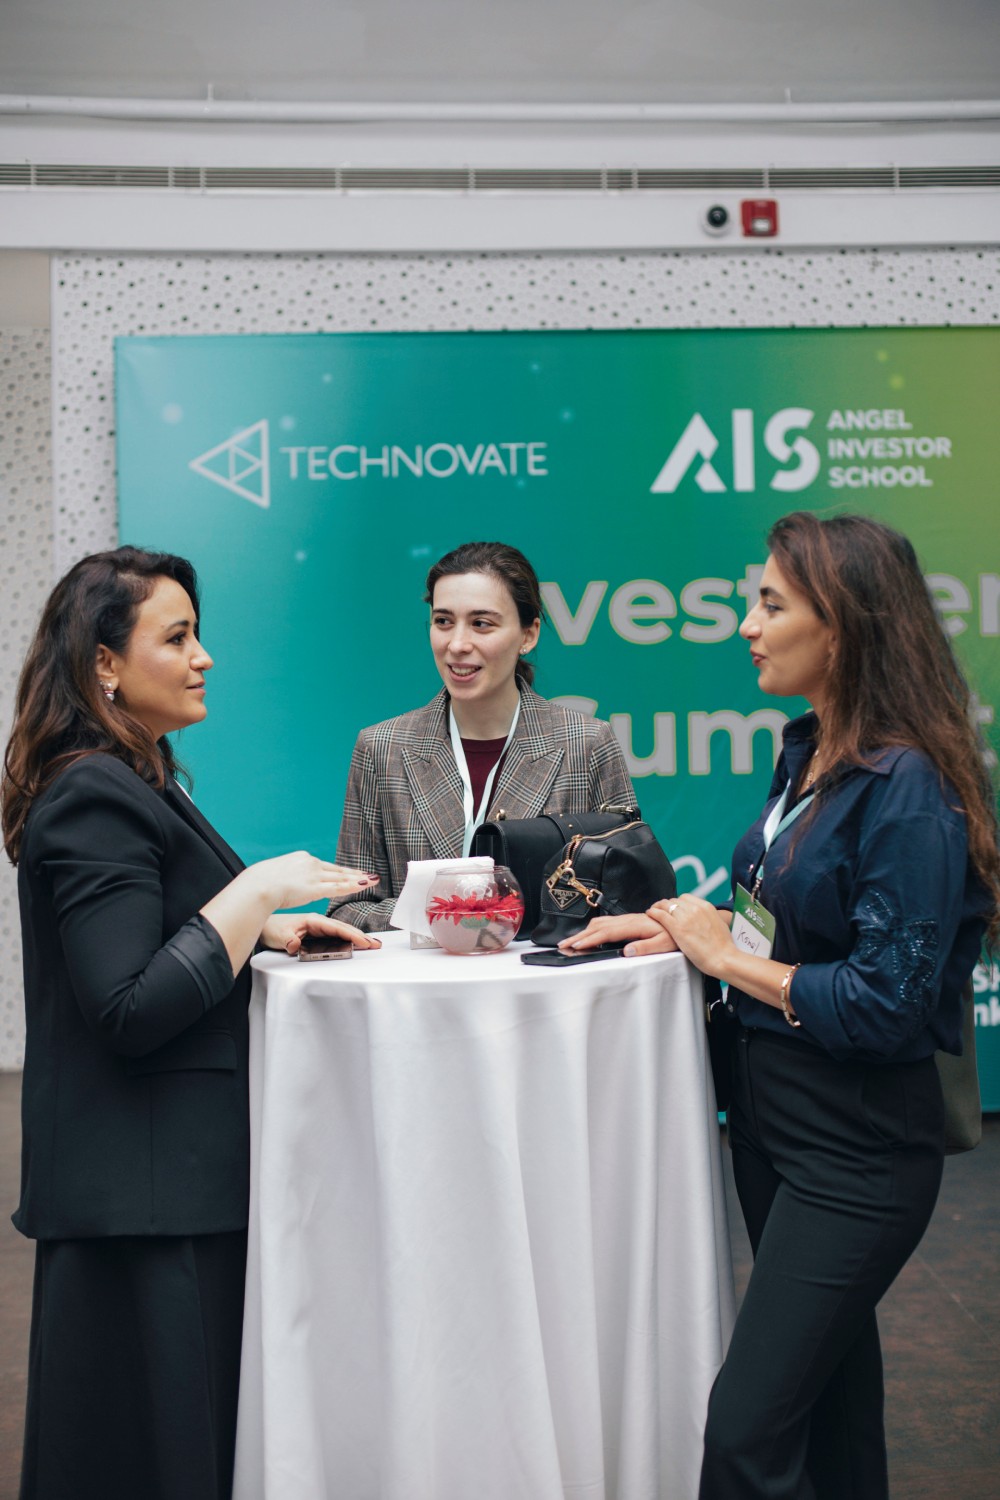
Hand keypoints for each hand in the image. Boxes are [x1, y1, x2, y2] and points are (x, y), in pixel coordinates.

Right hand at [245, 852, 376, 911]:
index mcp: (301, 859)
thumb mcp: (276, 873)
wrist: (259, 884)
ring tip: (372, 880)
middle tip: (369, 874)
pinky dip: (352, 887)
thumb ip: (287, 877)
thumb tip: (286, 883)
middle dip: (355, 873)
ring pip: (341, 878)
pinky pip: (338, 887)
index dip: (339, 871)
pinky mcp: (315, 887)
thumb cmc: (261, 882)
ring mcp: (314, 875)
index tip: (349, 872)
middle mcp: (311, 864)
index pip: (325, 866)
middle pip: (337, 870)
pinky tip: (363, 886)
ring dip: (358, 879)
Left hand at [261, 913, 380, 955]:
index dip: (351, 936)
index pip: (336, 929)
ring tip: (372, 942)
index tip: (364, 941)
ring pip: (341, 930)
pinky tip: (356, 940)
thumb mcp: (279, 936)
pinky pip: (336, 933)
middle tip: (375, 944)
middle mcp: (318, 922)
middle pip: (343, 929)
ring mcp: (318, 926)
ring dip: (356, 936)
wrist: (264, 924)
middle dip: (360, 936)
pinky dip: (348, 935)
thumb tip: (295, 945)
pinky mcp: (317, 931)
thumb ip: (289, 941)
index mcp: (313, 921)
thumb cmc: (272, 929)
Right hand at [558, 912, 677, 956]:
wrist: (685, 922)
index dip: (590, 939)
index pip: (607, 932)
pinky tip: (589, 934)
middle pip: (598, 926)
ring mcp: (628, 919)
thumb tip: (626, 950)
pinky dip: (592, 929)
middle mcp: (629, 920)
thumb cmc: (676, 935)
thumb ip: (646, 947)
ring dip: (584, 931)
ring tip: (571, 941)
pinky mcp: (629, 922)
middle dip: (579, 935)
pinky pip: (606, 923)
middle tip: (563, 945)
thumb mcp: (666, 944)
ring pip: (600, 923)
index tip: (576, 945)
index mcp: (635, 925)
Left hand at [647, 896, 733, 975]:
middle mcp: (695, 908)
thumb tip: (705, 919)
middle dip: (667, 905)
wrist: (723, 957)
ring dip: (658, 907)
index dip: (677, 903)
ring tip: (653, 911)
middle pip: (674, 901)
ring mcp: (685, 917)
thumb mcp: (719, 924)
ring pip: (666, 905)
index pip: (685, 898)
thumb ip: (709, 918)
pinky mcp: (677, 928)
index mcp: (706, 906)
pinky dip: (653, 912)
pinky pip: (660, 915)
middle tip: (660, 910)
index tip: (673, 909)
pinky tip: (649, 914)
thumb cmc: (723, 946)